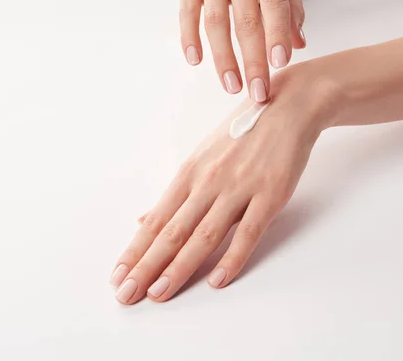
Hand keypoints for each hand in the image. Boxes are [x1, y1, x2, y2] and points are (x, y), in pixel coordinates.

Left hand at [110, 62, 334, 303]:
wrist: (285, 108)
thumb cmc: (241, 135)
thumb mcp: (202, 158)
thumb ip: (176, 194)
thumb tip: (143, 221)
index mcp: (189, 174)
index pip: (156, 220)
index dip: (135, 251)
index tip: (118, 276)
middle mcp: (208, 182)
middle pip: (173, 232)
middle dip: (147, 266)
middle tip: (126, 295)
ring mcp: (239, 188)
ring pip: (204, 235)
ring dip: (179, 267)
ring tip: (159, 293)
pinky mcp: (270, 195)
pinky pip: (248, 232)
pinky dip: (232, 258)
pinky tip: (217, 280)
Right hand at [179, 0, 305, 101]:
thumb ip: (292, 7)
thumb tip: (297, 45)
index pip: (274, 5)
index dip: (277, 35)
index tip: (279, 64)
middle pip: (246, 21)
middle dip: (253, 61)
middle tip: (258, 92)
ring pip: (216, 22)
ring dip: (224, 59)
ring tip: (233, 87)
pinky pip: (187, 13)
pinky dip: (189, 38)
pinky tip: (196, 60)